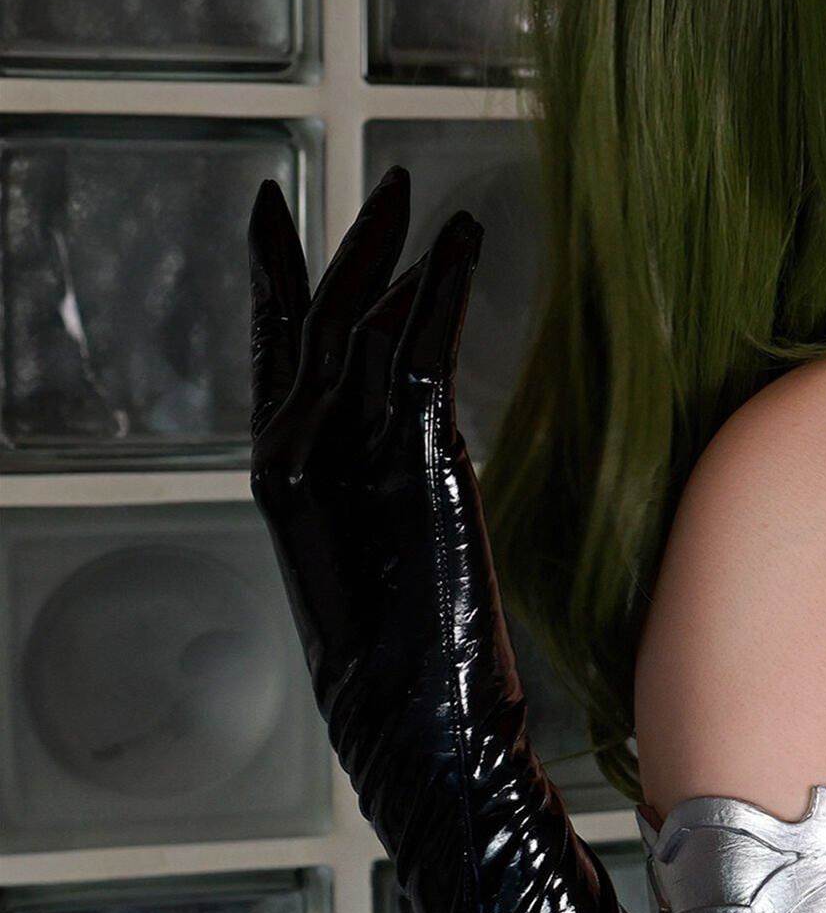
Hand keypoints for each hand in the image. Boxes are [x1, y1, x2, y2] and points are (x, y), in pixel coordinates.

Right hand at [247, 164, 499, 837]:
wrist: (421, 729)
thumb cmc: (416, 677)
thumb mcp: (385, 565)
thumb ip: (379, 496)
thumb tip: (415, 448)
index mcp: (285, 479)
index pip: (274, 356)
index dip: (277, 281)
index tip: (277, 218)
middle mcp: (299, 456)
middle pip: (315, 323)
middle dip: (350, 248)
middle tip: (386, 183)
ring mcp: (348, 455)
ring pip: (363, 324)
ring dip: (400, 254)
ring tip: (431, 203)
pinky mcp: (412, 458)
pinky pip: (418, 347)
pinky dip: (443, 287)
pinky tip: (464, 242)